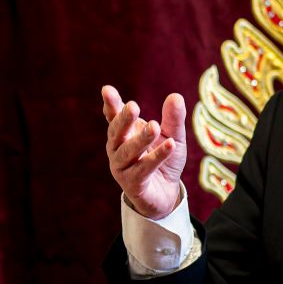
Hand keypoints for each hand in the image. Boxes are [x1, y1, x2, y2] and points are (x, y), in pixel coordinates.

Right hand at [101, 86, 187, 220]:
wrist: (165, 193)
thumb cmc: (164, 160)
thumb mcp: (173, 136)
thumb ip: (173, 119)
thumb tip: (175, 96)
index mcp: (123, 134)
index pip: (114, 117)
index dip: (111, 105)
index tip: (107, 90)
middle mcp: (117, 149)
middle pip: (117, 133)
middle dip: (124, 119)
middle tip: (133, 106)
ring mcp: (122, 167)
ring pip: (129, 151)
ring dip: (141, 139)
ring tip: (155, 126)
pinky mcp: (132, 184)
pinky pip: (143, 169)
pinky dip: (156, 157)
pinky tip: (170, 146)